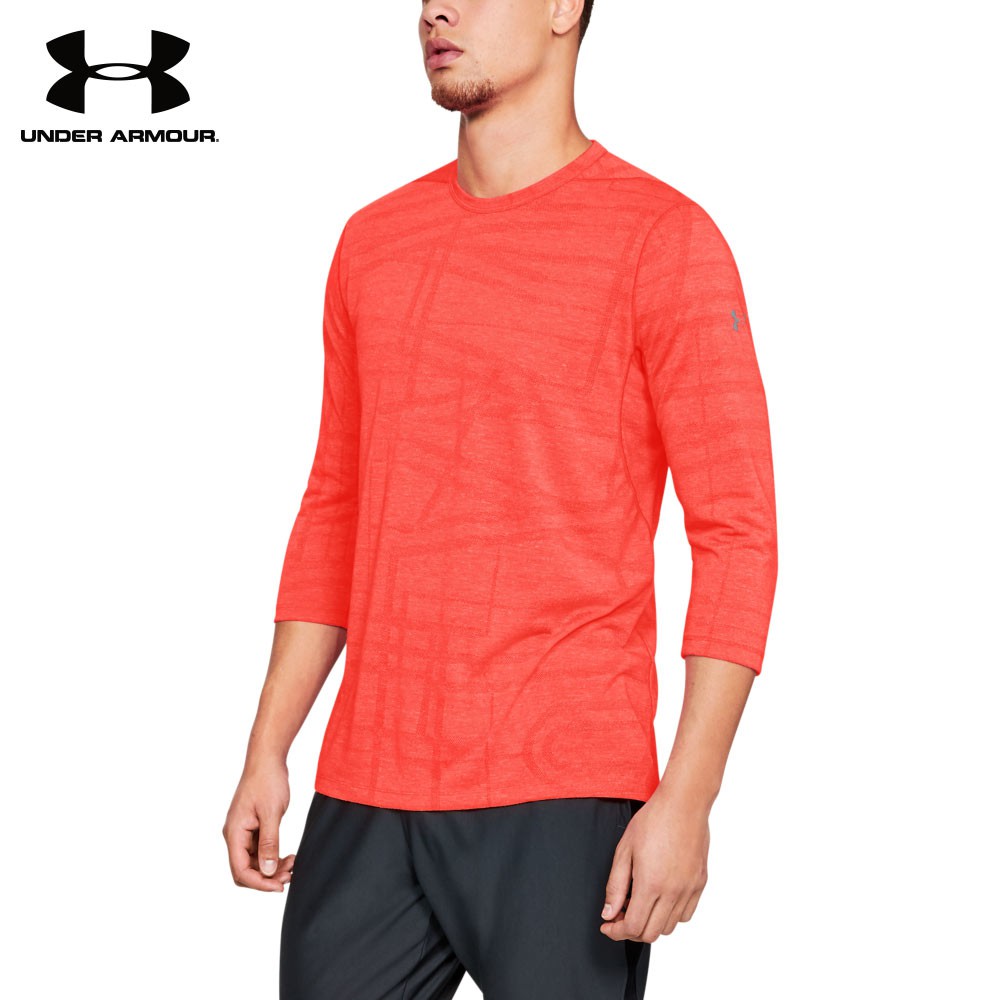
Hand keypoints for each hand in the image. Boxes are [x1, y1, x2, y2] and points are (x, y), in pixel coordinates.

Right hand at [223, 758, 295, 891]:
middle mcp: (235, 835)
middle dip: (267, 877)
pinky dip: (272, 856)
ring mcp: (243, 832)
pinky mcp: (252, 827)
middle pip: (245, 870)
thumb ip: (269, 843)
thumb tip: (268, 871)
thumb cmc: (267, 781)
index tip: (279, 886)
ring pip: (254, 862)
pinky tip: (288, 856)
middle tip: (290, 874)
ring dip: (271, 868)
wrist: (267, 759)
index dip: (259, 883)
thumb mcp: (271, 813)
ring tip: (293, 864)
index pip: (240, 871)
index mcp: (234, 833)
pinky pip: (259, 851)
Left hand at [599, 791, 709, 941]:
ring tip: (640, 903)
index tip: (608, 925)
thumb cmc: (653, 820)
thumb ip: (616, 885)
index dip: (616, 931)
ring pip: (670, 927)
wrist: (684, 803)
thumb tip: (609, 912)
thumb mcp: (624, 849)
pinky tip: (660, 897)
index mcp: (651, 883)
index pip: (633, 926)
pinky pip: (686, 914)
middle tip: (620, 915)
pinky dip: (671, 915)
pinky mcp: (700, 883)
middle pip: (651, 933)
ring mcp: (689, 889)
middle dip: (631, 931)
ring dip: (652, 923)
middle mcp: (673, 891)